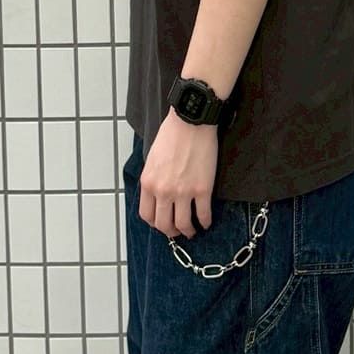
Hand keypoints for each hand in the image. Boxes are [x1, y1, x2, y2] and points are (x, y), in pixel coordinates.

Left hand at [138, 108, 218, 238]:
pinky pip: (203, 215)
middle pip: (164, 225)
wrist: (191, 121)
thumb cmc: (172, 133)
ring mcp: (183, 192)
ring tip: (192, 229)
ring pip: (183, 225)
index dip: (155, 223)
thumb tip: (158, 194)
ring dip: (188, 231)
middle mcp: (163, 191)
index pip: (147, 215)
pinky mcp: (203, 190)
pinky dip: (205, 222)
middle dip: (171, 231)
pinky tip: (206, 221)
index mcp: (148, 183)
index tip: (162, 222)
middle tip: (177, 230)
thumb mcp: (153, 158)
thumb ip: (153, 179)